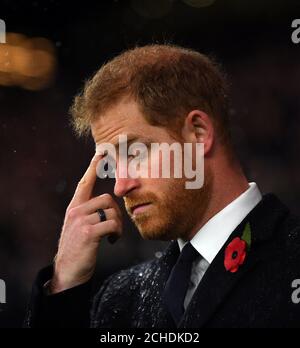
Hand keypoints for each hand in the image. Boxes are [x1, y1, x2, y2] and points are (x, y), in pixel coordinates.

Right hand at [50, 155, 121, 293]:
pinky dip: (116, 233)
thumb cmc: (78, 248)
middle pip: (107, 198)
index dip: (93, 167)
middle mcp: (76, 211)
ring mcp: (81, 221)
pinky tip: (110, 240)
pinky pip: (112, 224)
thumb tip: (107, 206)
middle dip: (116, 212)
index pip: (84, 183)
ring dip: (117, 224)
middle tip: (115, 227)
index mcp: (74, 208)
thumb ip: (89, 213)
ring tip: (112, 235)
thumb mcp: (79, 227)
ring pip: (111, 211)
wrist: (67, 271)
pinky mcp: (88, 232)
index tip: (100, 153)